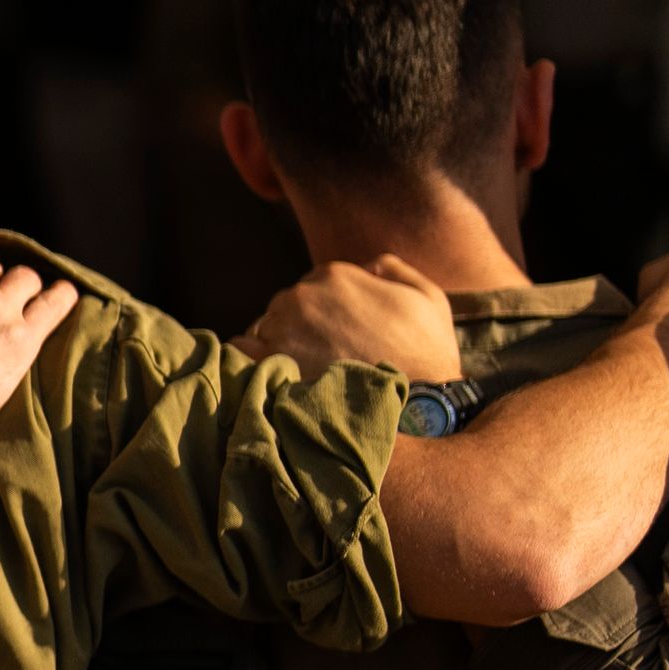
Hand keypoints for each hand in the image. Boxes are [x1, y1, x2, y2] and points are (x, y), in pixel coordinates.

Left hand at [240, 257, 460, 380]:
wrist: (419, 404)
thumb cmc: (428, 352)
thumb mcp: (427, 296)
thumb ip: (392, 269)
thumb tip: (366, 265)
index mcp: (334, 274)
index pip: (313, 285)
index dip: (326, 310)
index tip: (336, 333)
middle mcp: (302, 295)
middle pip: (286, 305)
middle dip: (300, 325)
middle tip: (322, 355)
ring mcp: (282, 327)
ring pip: (264, 326)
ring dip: (277, 343)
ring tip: (302, 368)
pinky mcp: (269, 361)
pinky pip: (240, 350)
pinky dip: (249, 359)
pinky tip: (270, 374)